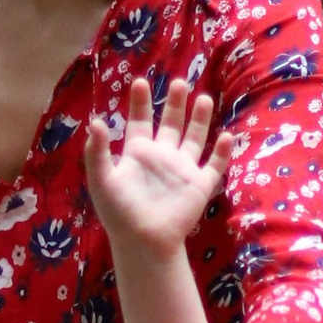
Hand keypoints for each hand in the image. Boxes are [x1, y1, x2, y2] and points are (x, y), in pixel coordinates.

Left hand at [83, 78, 230, 256]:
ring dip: (200, 119)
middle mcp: (161, 157)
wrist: (143, 240)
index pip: (139, 121)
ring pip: (195, 138)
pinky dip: (222, 152)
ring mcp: (182, 170)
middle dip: (174, 103)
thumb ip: (98, 150)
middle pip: (170, 124)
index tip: (140, 81)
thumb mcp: (102, 178)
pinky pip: (214, 165)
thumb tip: (95, 121)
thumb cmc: (119, 212)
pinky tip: (227, 135)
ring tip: (204, 97)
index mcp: (137, 153)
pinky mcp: (199, 185)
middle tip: (179, 81)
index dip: (140, 102)